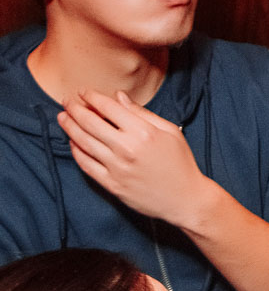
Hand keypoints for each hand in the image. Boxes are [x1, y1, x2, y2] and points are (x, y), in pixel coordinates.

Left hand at [57, 90, 212, 225]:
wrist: (184, 198)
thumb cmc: (180, 163)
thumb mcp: (169, 131)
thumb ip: (142, 113)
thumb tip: (118, 97)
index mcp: (144, 133)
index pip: (109, 108)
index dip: (92, 97)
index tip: (83, 92)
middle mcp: (127, 149)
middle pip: (91, 123)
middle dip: (75, 109)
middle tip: (66, 101)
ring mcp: (117, 168)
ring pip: (83, 142)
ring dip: (70, 127)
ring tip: (63, 117)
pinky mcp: (111, 184)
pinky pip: (86, 164)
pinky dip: (76, 151)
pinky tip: (73, 141)